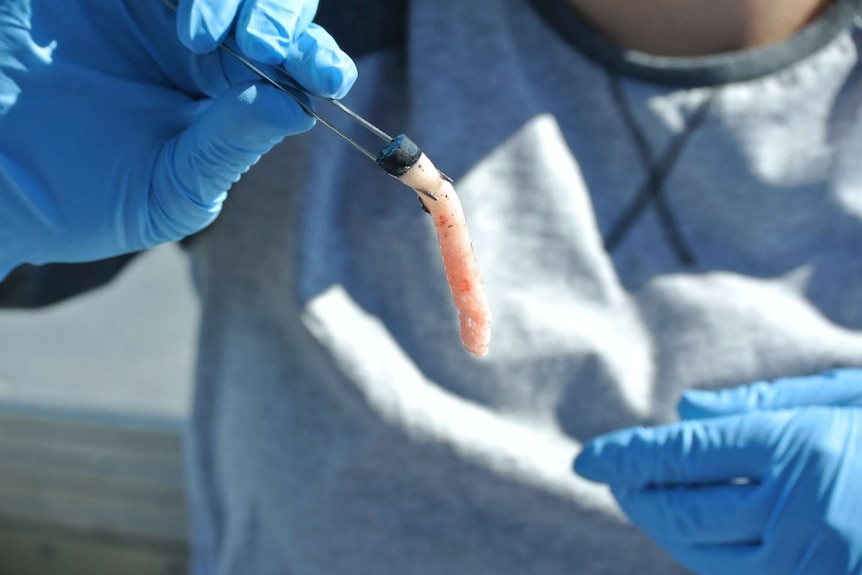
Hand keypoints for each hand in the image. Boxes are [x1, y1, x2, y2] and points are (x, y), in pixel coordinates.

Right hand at [0, 0, 355, 277]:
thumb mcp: (171, 190)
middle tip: (262, 43)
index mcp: (228, 95)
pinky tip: (175, 10)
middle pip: (272, 4)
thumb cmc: (85, 200)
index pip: (295, 65)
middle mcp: (200, 43)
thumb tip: (299, 110)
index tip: (326, 75)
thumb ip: (230, 148)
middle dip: (281, 16)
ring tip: (197, 33)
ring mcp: (148, 6)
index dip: (318, 60)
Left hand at [574, 369, 861, 574]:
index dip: (625, 457)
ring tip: (642, 498)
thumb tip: (685, 407)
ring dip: (662, 524)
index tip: (585, 459)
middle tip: (610, 474)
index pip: (682, 454)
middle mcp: (797, 512)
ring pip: (701, 551)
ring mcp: (809, 564)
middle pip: (679, 509)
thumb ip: (762, 404)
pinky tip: (696, 529)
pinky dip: (705, 552)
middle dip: (634, 492)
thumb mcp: (847, 395)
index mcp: (799, 448)